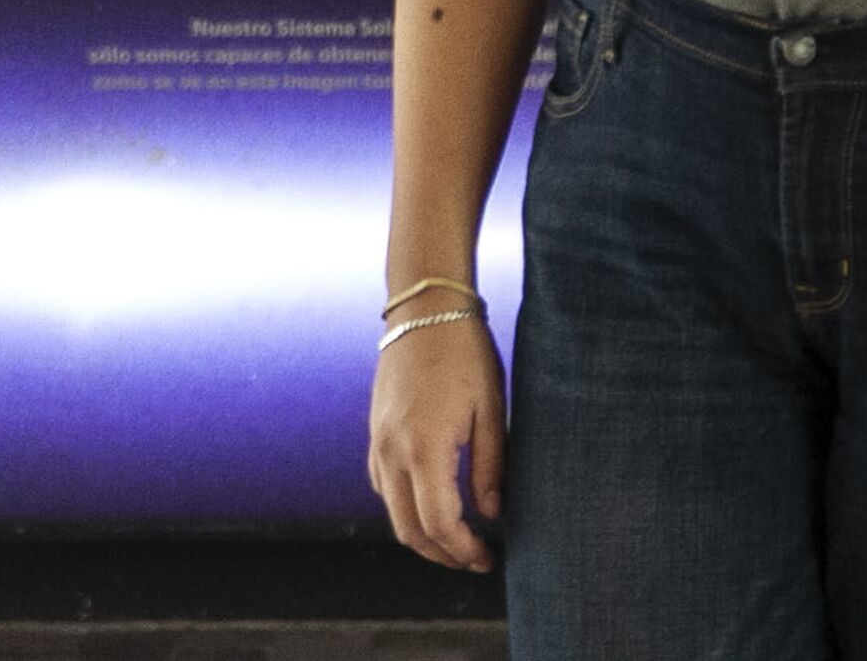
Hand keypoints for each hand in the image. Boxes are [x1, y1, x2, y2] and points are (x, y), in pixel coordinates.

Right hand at [367, 312, 506, 573]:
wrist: (425, 308)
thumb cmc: (466, 351)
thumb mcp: (491, 406)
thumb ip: (490, 464)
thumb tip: (492, 513)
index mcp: (424, 448)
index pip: (439, 524)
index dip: (463, 550)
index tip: (487, 558)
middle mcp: (391, 452)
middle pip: (409, 531)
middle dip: (442, 554)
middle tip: (475, 558)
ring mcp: (377, 443)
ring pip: (393, 513)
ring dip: (422, 534)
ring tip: (459, 537)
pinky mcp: (374, 433)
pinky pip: (384, 487)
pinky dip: (406, 507)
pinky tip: (434, 502)